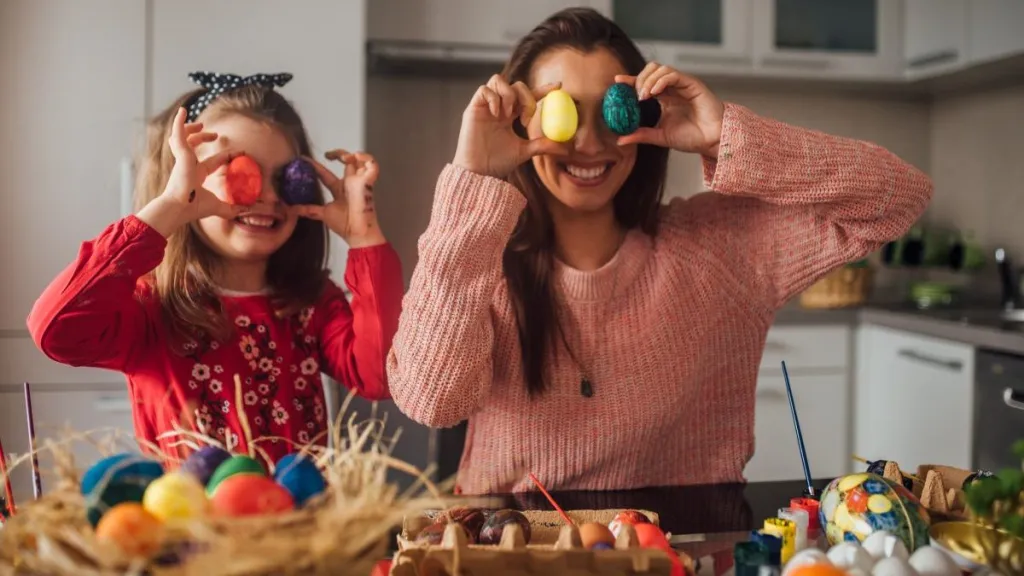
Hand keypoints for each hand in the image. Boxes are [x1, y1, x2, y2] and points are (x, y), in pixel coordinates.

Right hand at [137, 108, 240, 235]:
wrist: (180, 206)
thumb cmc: (194, 207)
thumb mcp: (217, 206)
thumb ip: (231, 209)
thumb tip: (246, 210)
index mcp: (195, 175)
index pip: (210, 162)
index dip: (224, 157)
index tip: (237, 153)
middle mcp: (187, 166)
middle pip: (192, 147)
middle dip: (202, 139)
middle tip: (214, 134)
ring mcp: (182, 158)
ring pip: (182, 138)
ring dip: (190, 128)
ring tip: (200, 124)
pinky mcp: (180, 153)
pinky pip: (177, 132)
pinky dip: (178, 121)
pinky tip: (183, 110)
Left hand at [296, 150, 385, 247]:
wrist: (358, 232)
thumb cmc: (344, 224)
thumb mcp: (322, 214)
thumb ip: (309, 210)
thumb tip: (291, 209)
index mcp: (338, 189)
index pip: (325, 174)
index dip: (316, 166)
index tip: (305, 159)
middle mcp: (349, 183)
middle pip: (346, 163)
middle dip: (339, 154)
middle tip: (328, 155)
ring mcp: (359, 181)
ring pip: (359, 161)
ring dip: (351, 155)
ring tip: (344, 158)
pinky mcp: (369, 181)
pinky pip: (372, 164)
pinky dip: (366, 158)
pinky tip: (356, 157)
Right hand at [453, 75, 570, 178]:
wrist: (479, 172)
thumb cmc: (498, 162)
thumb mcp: (525, 151)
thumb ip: (543, 145)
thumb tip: (567, 148)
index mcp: (511, 115)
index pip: (528, 96)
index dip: (543, 89)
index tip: (558, 86)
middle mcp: (499, 107)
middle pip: (516, 85)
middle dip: (525, 96)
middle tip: (526, 116)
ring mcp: (486, 106)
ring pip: (498, 80)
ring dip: (509, 93)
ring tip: (508, 114)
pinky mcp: (473, 107)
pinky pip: (484, 90)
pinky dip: (494, 98)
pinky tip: (496, 114)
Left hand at [614, 64, 724, 157]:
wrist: (712, 141)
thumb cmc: (692, 138)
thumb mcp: (660, 137)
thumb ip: (641, 135)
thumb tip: (620, 139)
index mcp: (665, 98)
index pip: (645, 83)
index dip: (631, 80)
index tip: (617, 82)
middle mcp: (672, 88)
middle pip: (651, 70)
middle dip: (639, 79)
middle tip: (634, 96)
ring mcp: (682, 85)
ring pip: (661, 69)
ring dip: (648, 80)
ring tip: (643, 97)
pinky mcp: (692, 84)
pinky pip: (673, 74)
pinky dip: (661, 81)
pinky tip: (654, 94)